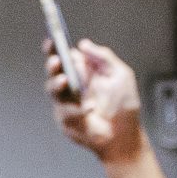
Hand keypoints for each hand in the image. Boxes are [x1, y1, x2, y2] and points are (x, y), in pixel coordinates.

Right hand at [48, 38, 143, 163]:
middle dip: (52, 64)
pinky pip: (63, 110)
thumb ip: (104, 57)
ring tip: (64, 81)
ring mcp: (67, 102)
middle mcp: (72, 85)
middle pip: (53, 70)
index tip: (52, 40)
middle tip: (57, 61)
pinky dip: (75, 109)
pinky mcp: (65, 119)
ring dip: (56, 83)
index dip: (56, 48)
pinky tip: (87, 111)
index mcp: (83, 72)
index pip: (65, 56)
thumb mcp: (121, 75)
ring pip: (52, 89)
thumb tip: (83, 44)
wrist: (124, 137)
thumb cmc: (124, 106)